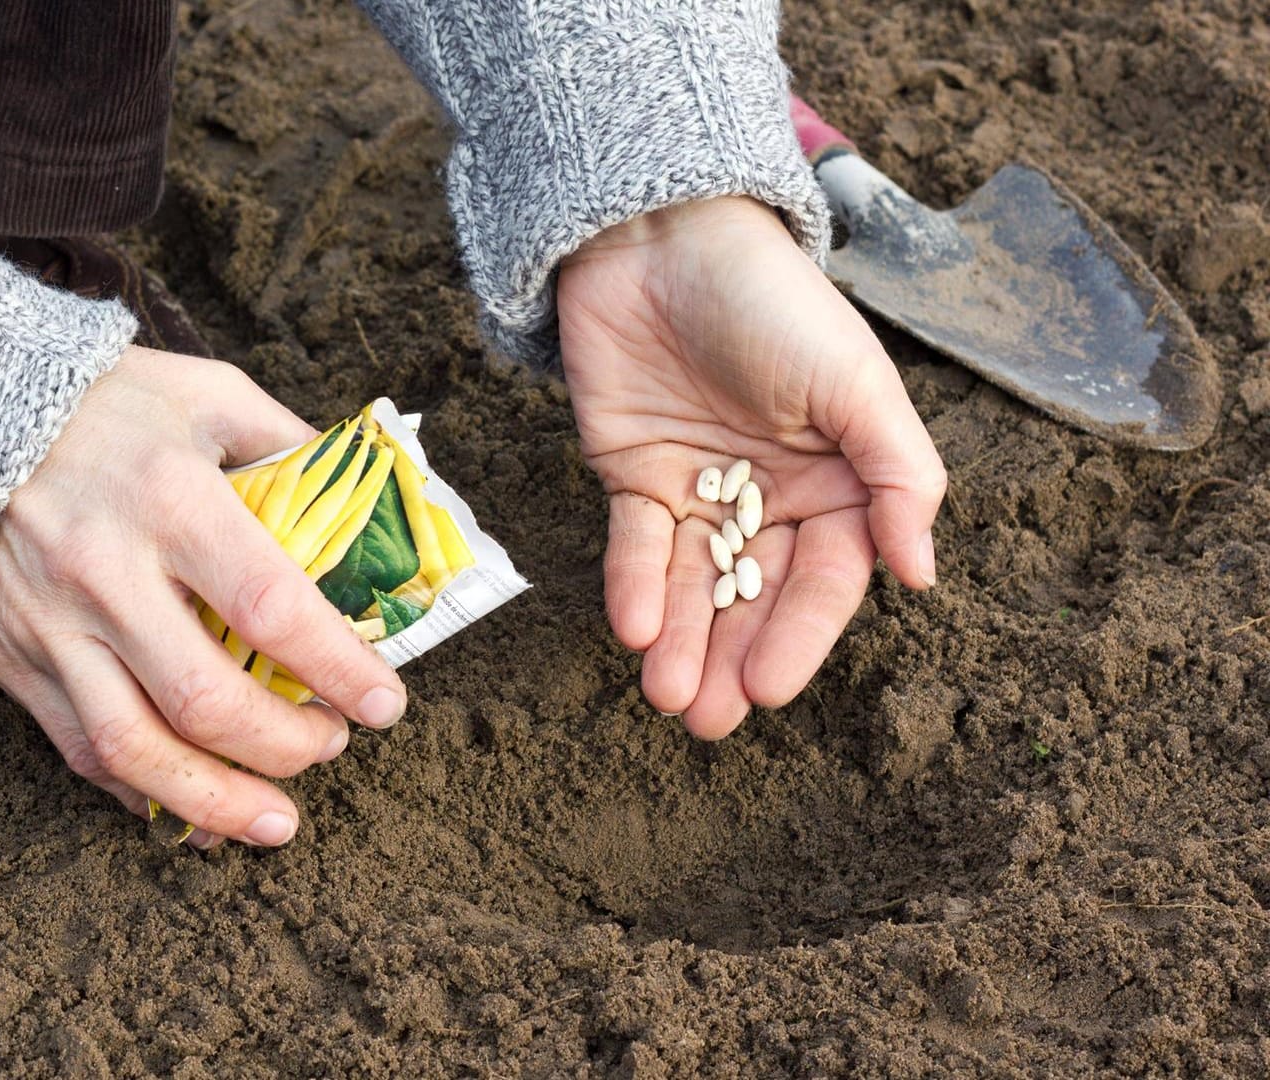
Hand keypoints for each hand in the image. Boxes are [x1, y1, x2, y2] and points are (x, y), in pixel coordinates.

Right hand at [0, 346, 407, 847]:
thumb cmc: (97, 401)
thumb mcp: (206, 394)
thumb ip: (287, 449)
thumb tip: (362, 513)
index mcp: (170, 498)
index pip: (272, 608)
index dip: (339, 668)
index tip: (385, 702)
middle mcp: (106, 572)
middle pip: (208, 702)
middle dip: (287, 745)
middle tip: (331, 745)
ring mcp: (50, 625)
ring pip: (137, 750)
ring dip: (217, 803)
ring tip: (276, 822)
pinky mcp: (11, 658)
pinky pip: (80, 749)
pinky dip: (142, 791)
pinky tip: (192, 807)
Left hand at [558, 196, 944, 737]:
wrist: (661, 237)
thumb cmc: (774, 302)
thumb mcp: (857, 382)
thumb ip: (899, 477)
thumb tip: (924, 575)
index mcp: (840, 480)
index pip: (825, 578)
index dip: (798, 635)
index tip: (771, 689)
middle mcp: (771, 495)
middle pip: (754, 596)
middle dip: (733, 659)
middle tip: (708, 721)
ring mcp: (700, 489)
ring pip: (694, 586)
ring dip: (683, 644)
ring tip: (669, 701)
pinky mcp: (634, 475)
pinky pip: (636, 547)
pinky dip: (634, 588)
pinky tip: (636, 630)